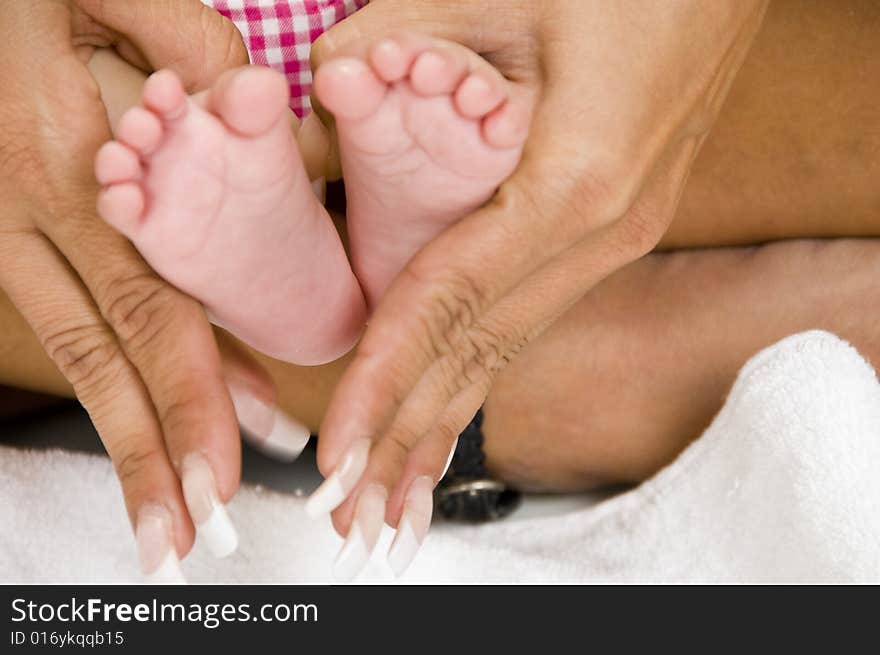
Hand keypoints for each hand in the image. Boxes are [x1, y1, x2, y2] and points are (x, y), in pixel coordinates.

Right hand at [0, 0, 254, 579]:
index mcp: (64, 164)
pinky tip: (154, 416)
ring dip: (126, 440)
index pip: (149, 304)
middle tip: (194, 535)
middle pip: (108, 354)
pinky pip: (64, 316)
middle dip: (154, 451)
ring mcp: (3, 231)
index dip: (194, 389)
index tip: (233, 465)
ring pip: (76, 353)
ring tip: (169, 517)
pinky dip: (113, 376)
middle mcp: (30, 216)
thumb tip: (258, 105)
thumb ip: (182, 45)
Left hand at [308, 0, 768, 544]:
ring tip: (396, 497)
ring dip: (448, 423)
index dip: (388, 383)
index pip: (450, 305)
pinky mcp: (612, 225)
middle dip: (412, 439)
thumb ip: (393, 44)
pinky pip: (532, 315)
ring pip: (511, 349)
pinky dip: (482, 372)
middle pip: (484, 356)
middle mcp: (602, 231)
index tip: (341, 453)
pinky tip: (454, 408)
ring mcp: (615, 236)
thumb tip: (312, 97)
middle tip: (356, 518)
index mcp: (574, 183)